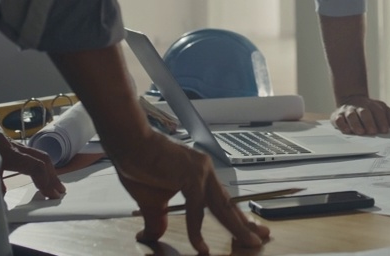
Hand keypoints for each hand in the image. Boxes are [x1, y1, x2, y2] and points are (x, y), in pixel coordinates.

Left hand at [0, 131, 64, 198]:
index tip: (49, 194)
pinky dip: (41, 167)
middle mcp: (17, 149)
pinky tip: (41, 174)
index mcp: (11, 154)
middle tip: (59, 192)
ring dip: (50, 172)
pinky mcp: (10, 147)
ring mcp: (15, 147)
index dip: (44, 180)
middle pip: (43, 160)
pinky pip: (32, 156)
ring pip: (40, 157)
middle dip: (53, 177)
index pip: (36, 166)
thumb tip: (3, 199)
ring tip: (56, 185)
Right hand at [109, 130, 268, 252]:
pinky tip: (200, 246)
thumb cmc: (139, 166)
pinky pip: (197, 208)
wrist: (128, 144)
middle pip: (228, 204)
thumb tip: (152, 236)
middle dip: (245, 224)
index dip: (235, 218)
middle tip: (261, 238)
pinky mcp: (190, 176)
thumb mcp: (152, 203)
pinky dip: (197, 230)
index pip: (222, 201)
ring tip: (249, 242)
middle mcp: (205, 172)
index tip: (247, 230)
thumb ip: (158, 220)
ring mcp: (200, 173)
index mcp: (200, 176)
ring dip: (237, 227)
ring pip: (222, 207)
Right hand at [330, 96, 389, 134]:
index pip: (378, 112)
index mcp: (372, 105)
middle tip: (373, 132)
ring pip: (351, 115)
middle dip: (369, 122)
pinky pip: (338, 119)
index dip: (382, 121)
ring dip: (356, 124)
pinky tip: (347, 130)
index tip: (385, 130)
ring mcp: (348, 110)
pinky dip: (342, 125)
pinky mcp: (337, 116)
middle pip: (364, 112)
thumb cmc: (369, 109)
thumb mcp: (381, 109)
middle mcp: (359, 106)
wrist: (350, 98)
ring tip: (361, 132)